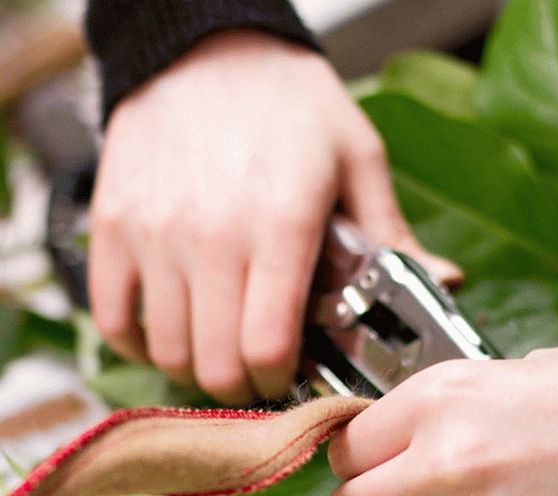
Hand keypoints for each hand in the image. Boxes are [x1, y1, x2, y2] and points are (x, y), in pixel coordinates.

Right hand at [89, 29, 460, 403]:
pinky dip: (139, 343)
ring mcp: (153, 234)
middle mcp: (210, 236)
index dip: (281, 381)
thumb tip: (446, 284)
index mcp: (282, 224)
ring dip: (195, 369)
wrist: (205, 46)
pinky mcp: (111, 228)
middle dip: (244, 387)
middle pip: (215, 365)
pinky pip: (112, 319)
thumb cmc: (288, 104)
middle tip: (257, 372)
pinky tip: (168, 332)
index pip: (268, 347)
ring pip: (166, 351)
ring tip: (218, 350)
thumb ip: (393, 235)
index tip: (290, 376)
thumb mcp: (357, 158)